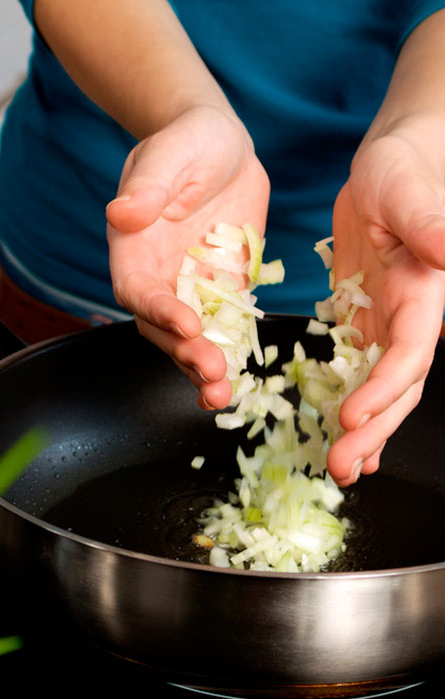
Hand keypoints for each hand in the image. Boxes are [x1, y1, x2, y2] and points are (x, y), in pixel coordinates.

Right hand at [106, 105, 269, 409]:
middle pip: (161, 328)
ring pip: (190, 340)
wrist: (223, 149)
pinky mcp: (225, 294)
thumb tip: (121, 213)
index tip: (186, 323)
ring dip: (203, 368)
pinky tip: (241, 381)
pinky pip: (225, 331)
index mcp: (135, 249)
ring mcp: (193, 290)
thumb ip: (148, 185)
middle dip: (183, 353)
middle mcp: (160, 277)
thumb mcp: (169, 154)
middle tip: (212, 373)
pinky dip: (231, 356)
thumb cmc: (189, 142)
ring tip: (223, 393)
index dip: (157, 310)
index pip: (137, 289)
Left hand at [328, 124, 444, 485]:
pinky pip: (356, 367)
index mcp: (423, 294)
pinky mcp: (361, 318)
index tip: (351, 417)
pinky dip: (349, 398)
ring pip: (377, 386)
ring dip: (362, 428)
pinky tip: (338, 428)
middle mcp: (408, 318)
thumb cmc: (405, 170)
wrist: (391, 168)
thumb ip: (429, 224)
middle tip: (342, 467)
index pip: (410, 354)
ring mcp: (385, 322)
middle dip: (372, 429)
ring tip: (340, 466)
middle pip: (396, 386)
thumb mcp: (408, 192)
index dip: (383, 389)